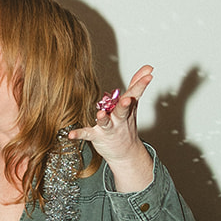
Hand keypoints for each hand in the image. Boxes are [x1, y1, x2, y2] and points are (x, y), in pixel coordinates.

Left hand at [67, 66, 153, 191]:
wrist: (125, 153)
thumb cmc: (126, 124)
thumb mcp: (133, 104)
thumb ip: (137, 84)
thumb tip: (148, 67)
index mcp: (127, 108)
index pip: (135, 94)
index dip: (141, 84)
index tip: (149, 75)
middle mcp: (119, 118)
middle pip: (123, 110)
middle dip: (125, 105)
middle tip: (127, 100)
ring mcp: (108, 128)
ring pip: (106, 123)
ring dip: (103, 119)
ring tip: (100, 115)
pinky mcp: (97, 136)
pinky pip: (87, 134)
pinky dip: (79, 134)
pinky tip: (71, 134)